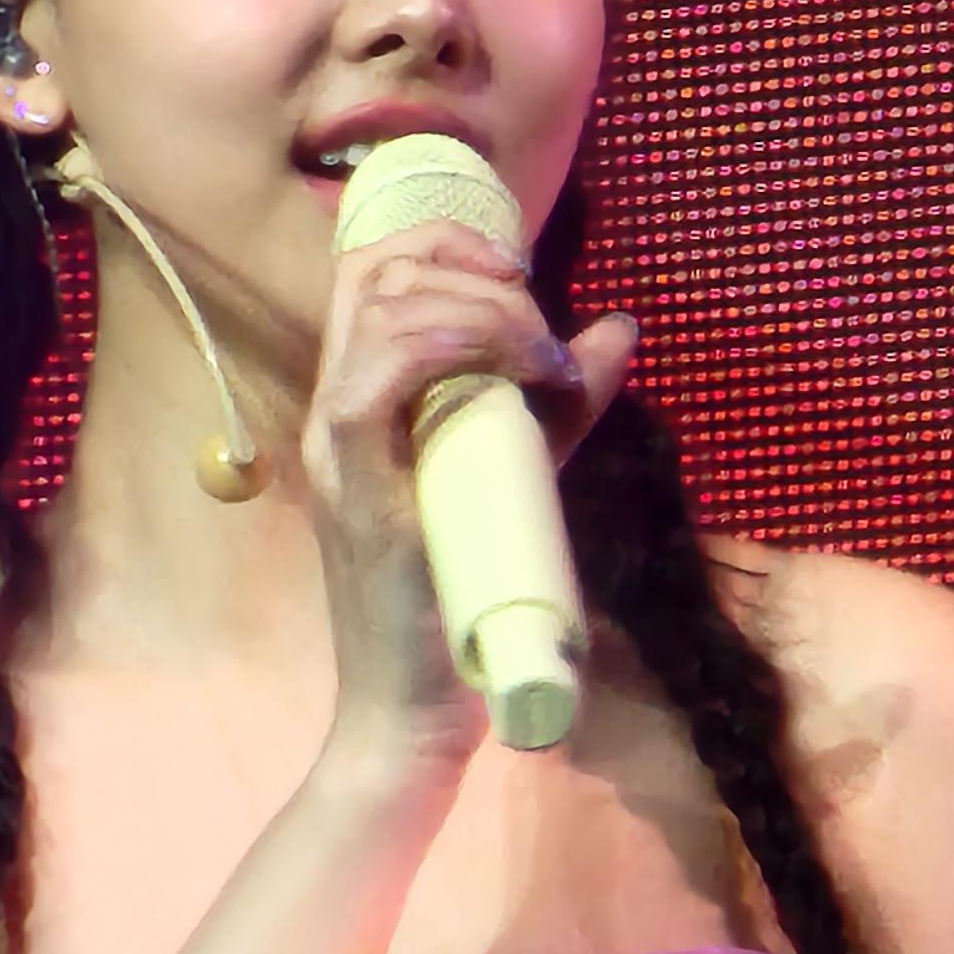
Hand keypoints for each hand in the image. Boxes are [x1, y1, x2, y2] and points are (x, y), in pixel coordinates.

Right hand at [302, 212, 635, 758]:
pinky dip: (449, 349)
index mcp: (360, 403)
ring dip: (480, 310)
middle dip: (473, 267)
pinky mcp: (357, 491)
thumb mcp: (520, 478)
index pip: (370, 272)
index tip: (520, 275)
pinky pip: (375, 382)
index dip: (442, 240)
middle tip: (542, 328)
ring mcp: (337, 451)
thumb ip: (560, 409)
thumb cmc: (459, 605)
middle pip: (378, 272)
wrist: (415, 713)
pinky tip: (513, 369)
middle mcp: (334, 414)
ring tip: (542, 360)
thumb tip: (619, 326)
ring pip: (383, 313)